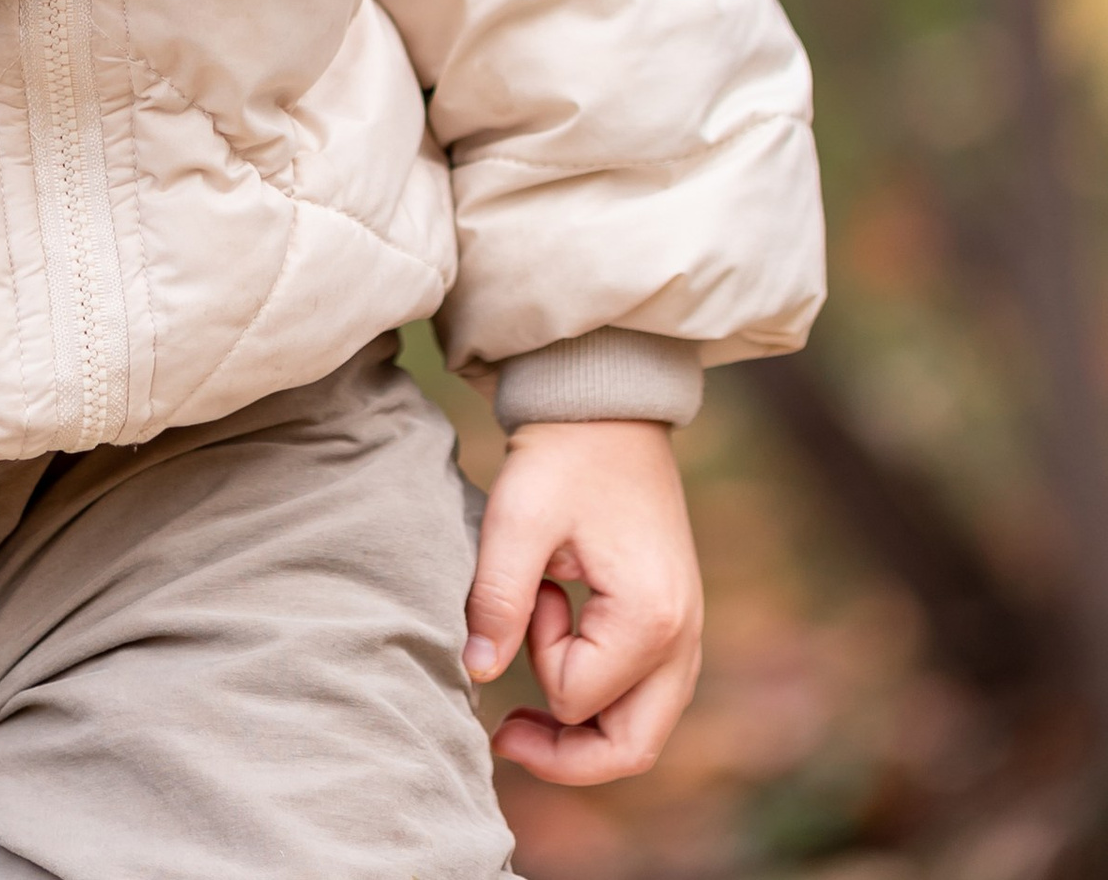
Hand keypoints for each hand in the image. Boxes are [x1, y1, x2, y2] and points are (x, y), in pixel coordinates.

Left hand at [465, 418, 703, 785]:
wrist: (609, 409)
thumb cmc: (564, 456)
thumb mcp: (517, 518)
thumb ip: (497, 599)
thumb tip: (476, 673)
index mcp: (650, 617)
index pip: (576, 697)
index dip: (534, 656)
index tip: (531, 592)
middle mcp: (683, 638)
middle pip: (631, 748)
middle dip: (563, 756)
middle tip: (505, 734)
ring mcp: (687, 635)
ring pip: (641, 732)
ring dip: (581, 731)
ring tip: (525, 709)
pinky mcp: (675, 625)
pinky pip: (646, 699)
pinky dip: (602, 702)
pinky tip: (562, 665)